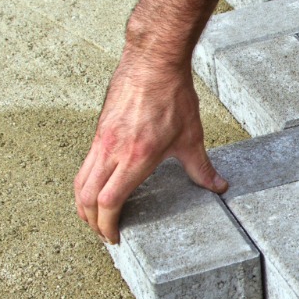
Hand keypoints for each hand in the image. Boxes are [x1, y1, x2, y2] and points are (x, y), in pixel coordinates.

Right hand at [74, 51, 226, 243]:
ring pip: (80, 180)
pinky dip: (86, 183)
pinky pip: (85, 164)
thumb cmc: (172, 96)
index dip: (107, 225)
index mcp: (134, 158)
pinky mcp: (99, 129)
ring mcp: (101, 139)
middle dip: (91, 221)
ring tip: (95, 217)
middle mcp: (111, 151)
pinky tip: (98, 187)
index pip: (109, 202)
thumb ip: (202, 168)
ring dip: (83, 204)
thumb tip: (218, 187)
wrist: (153, 61)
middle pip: (86, 197)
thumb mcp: (192, 137)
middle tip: (103, 233)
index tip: (114, 237)